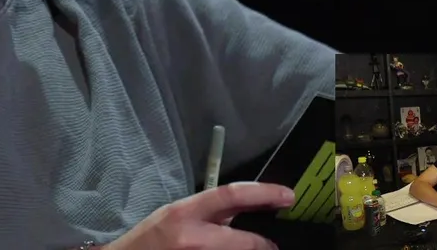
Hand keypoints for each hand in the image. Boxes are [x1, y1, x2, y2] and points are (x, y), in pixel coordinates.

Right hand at [105, 182, 295, 249]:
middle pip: (244, 242)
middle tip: (271, 246)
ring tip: (252, 248)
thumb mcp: (174, 216)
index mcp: (184, 213)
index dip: (263, 193)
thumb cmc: (148, 241)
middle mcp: (193, 238)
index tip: (288, 196)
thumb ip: (206, 214)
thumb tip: (241, 213)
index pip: (230, 196)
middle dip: (263, 245)